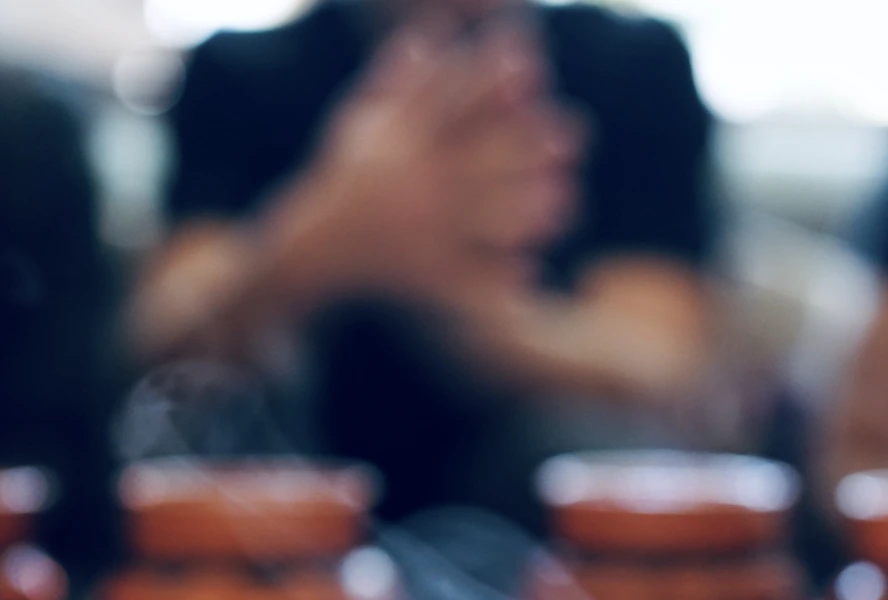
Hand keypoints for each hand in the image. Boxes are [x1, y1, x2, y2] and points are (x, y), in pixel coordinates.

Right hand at [276, 17, 581, 304]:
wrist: (311, 250)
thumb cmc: (343, 180)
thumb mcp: (359, 123)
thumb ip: (395, 81)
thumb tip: (431, 32)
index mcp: (396, 143)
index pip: (447, 104)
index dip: (488, 82)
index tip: (530, 64)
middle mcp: (408, 184)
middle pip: (474, 159)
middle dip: (523, 148)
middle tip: (575, 134)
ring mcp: (414, 230)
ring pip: (475, 219)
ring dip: (520, 210)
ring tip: (567, 200)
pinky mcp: (417, 274)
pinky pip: (460, 279)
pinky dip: (493, 279)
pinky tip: (532, 272)